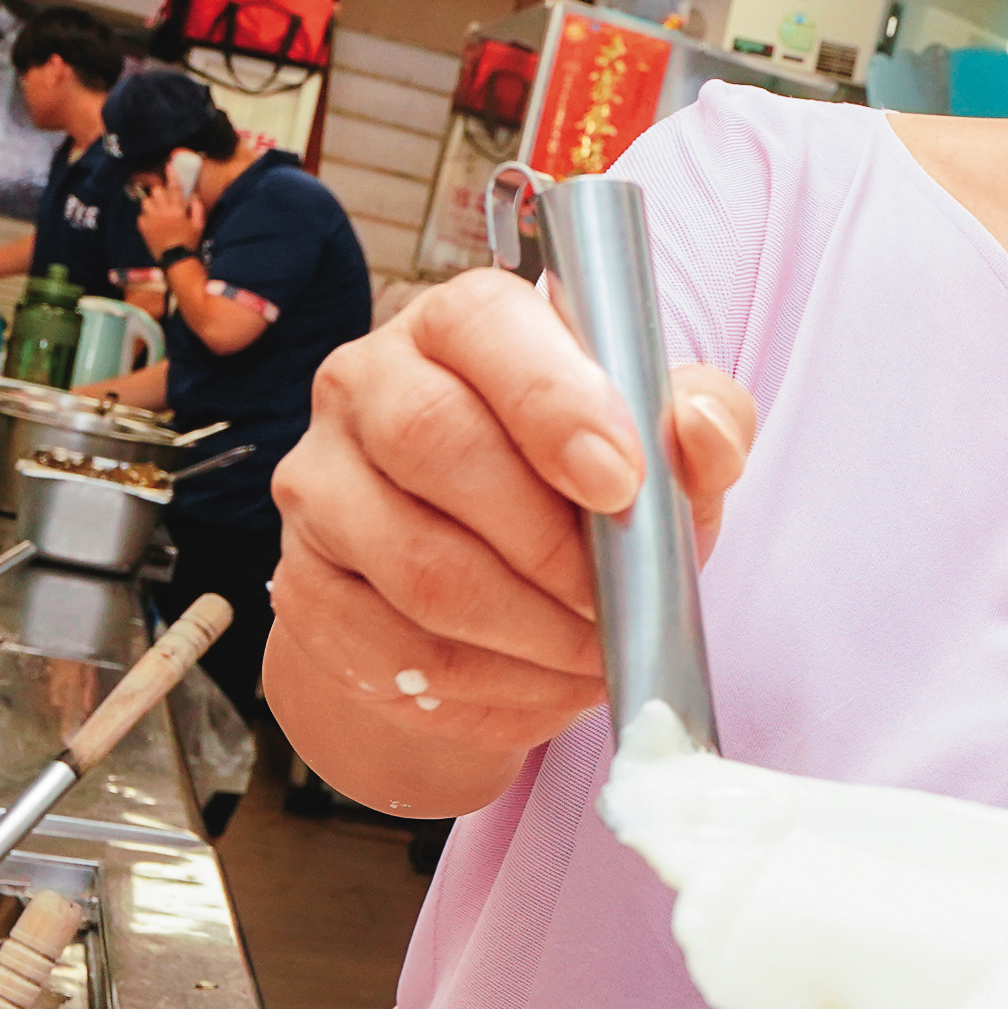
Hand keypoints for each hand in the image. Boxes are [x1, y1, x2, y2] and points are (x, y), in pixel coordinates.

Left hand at [130, 174, 198, 255]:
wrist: (176, 260)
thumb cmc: (190, 242)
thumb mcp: (199, 225)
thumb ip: (197, 208)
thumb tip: (193, 196)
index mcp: (177, 209)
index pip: (174, 187)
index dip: (171, 175)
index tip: (168, 165)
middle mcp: (162, 211)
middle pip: (156, 191)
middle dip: (160, 192)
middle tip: (164, 198)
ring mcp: (151, 219)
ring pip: (146, 201)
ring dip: (152, 203)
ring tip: (157, 210)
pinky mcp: (143, 228)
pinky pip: (141, 216)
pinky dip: (146, 217)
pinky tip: (153, 223)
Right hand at [264, 269, 757, 760]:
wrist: (490, 602)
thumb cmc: (578, 498)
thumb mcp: (658, 454)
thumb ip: (703, 427)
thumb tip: (702, 430)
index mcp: (458, 324)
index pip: (483, 325)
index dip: (553, 402)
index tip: (621, 483)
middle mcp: (365, 383)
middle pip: (431, 440)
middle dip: (545, 540)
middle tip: (610, 599)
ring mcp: (319, 484)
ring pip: (416, 563)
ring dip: (526, 629)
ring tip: (591, 652)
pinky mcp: (305, 585)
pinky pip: (390, 647)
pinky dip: (485, 684)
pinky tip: (536, 684)